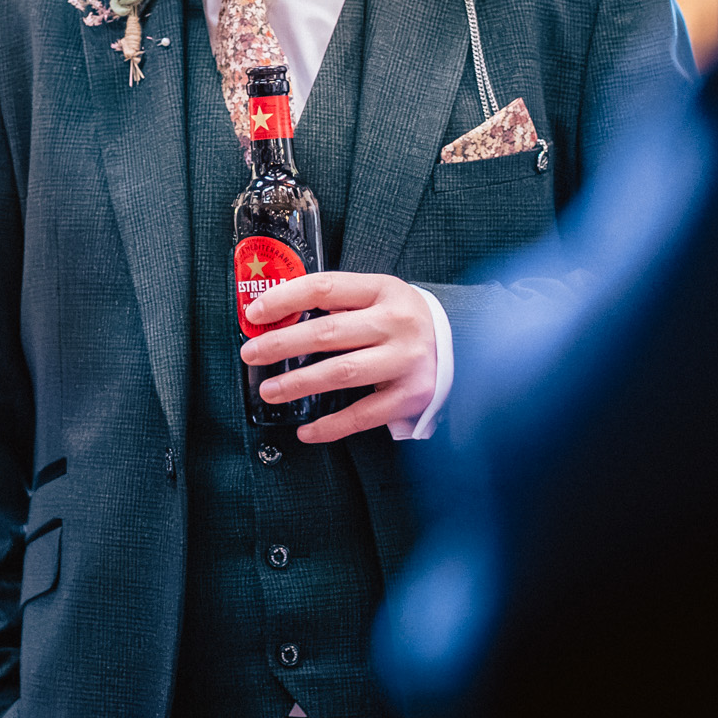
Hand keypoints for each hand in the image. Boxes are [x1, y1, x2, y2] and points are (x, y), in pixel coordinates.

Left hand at [240, 272, 437, 443]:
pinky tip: (306, 430)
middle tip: (251, 354)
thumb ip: (338, 303)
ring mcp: (406, 360)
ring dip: (299, 384)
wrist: (466, 343)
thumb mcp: (378, 296)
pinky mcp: (412, 396)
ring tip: (270, 391)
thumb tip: (276, 318)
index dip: (284, 299)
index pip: (324, 288)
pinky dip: (332, 425)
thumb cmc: (403, 319)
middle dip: (282, 344)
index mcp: (383, 290)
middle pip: (328, 333)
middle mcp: (397, 323)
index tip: (254, 313)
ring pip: (342, 373)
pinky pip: (364, 414)